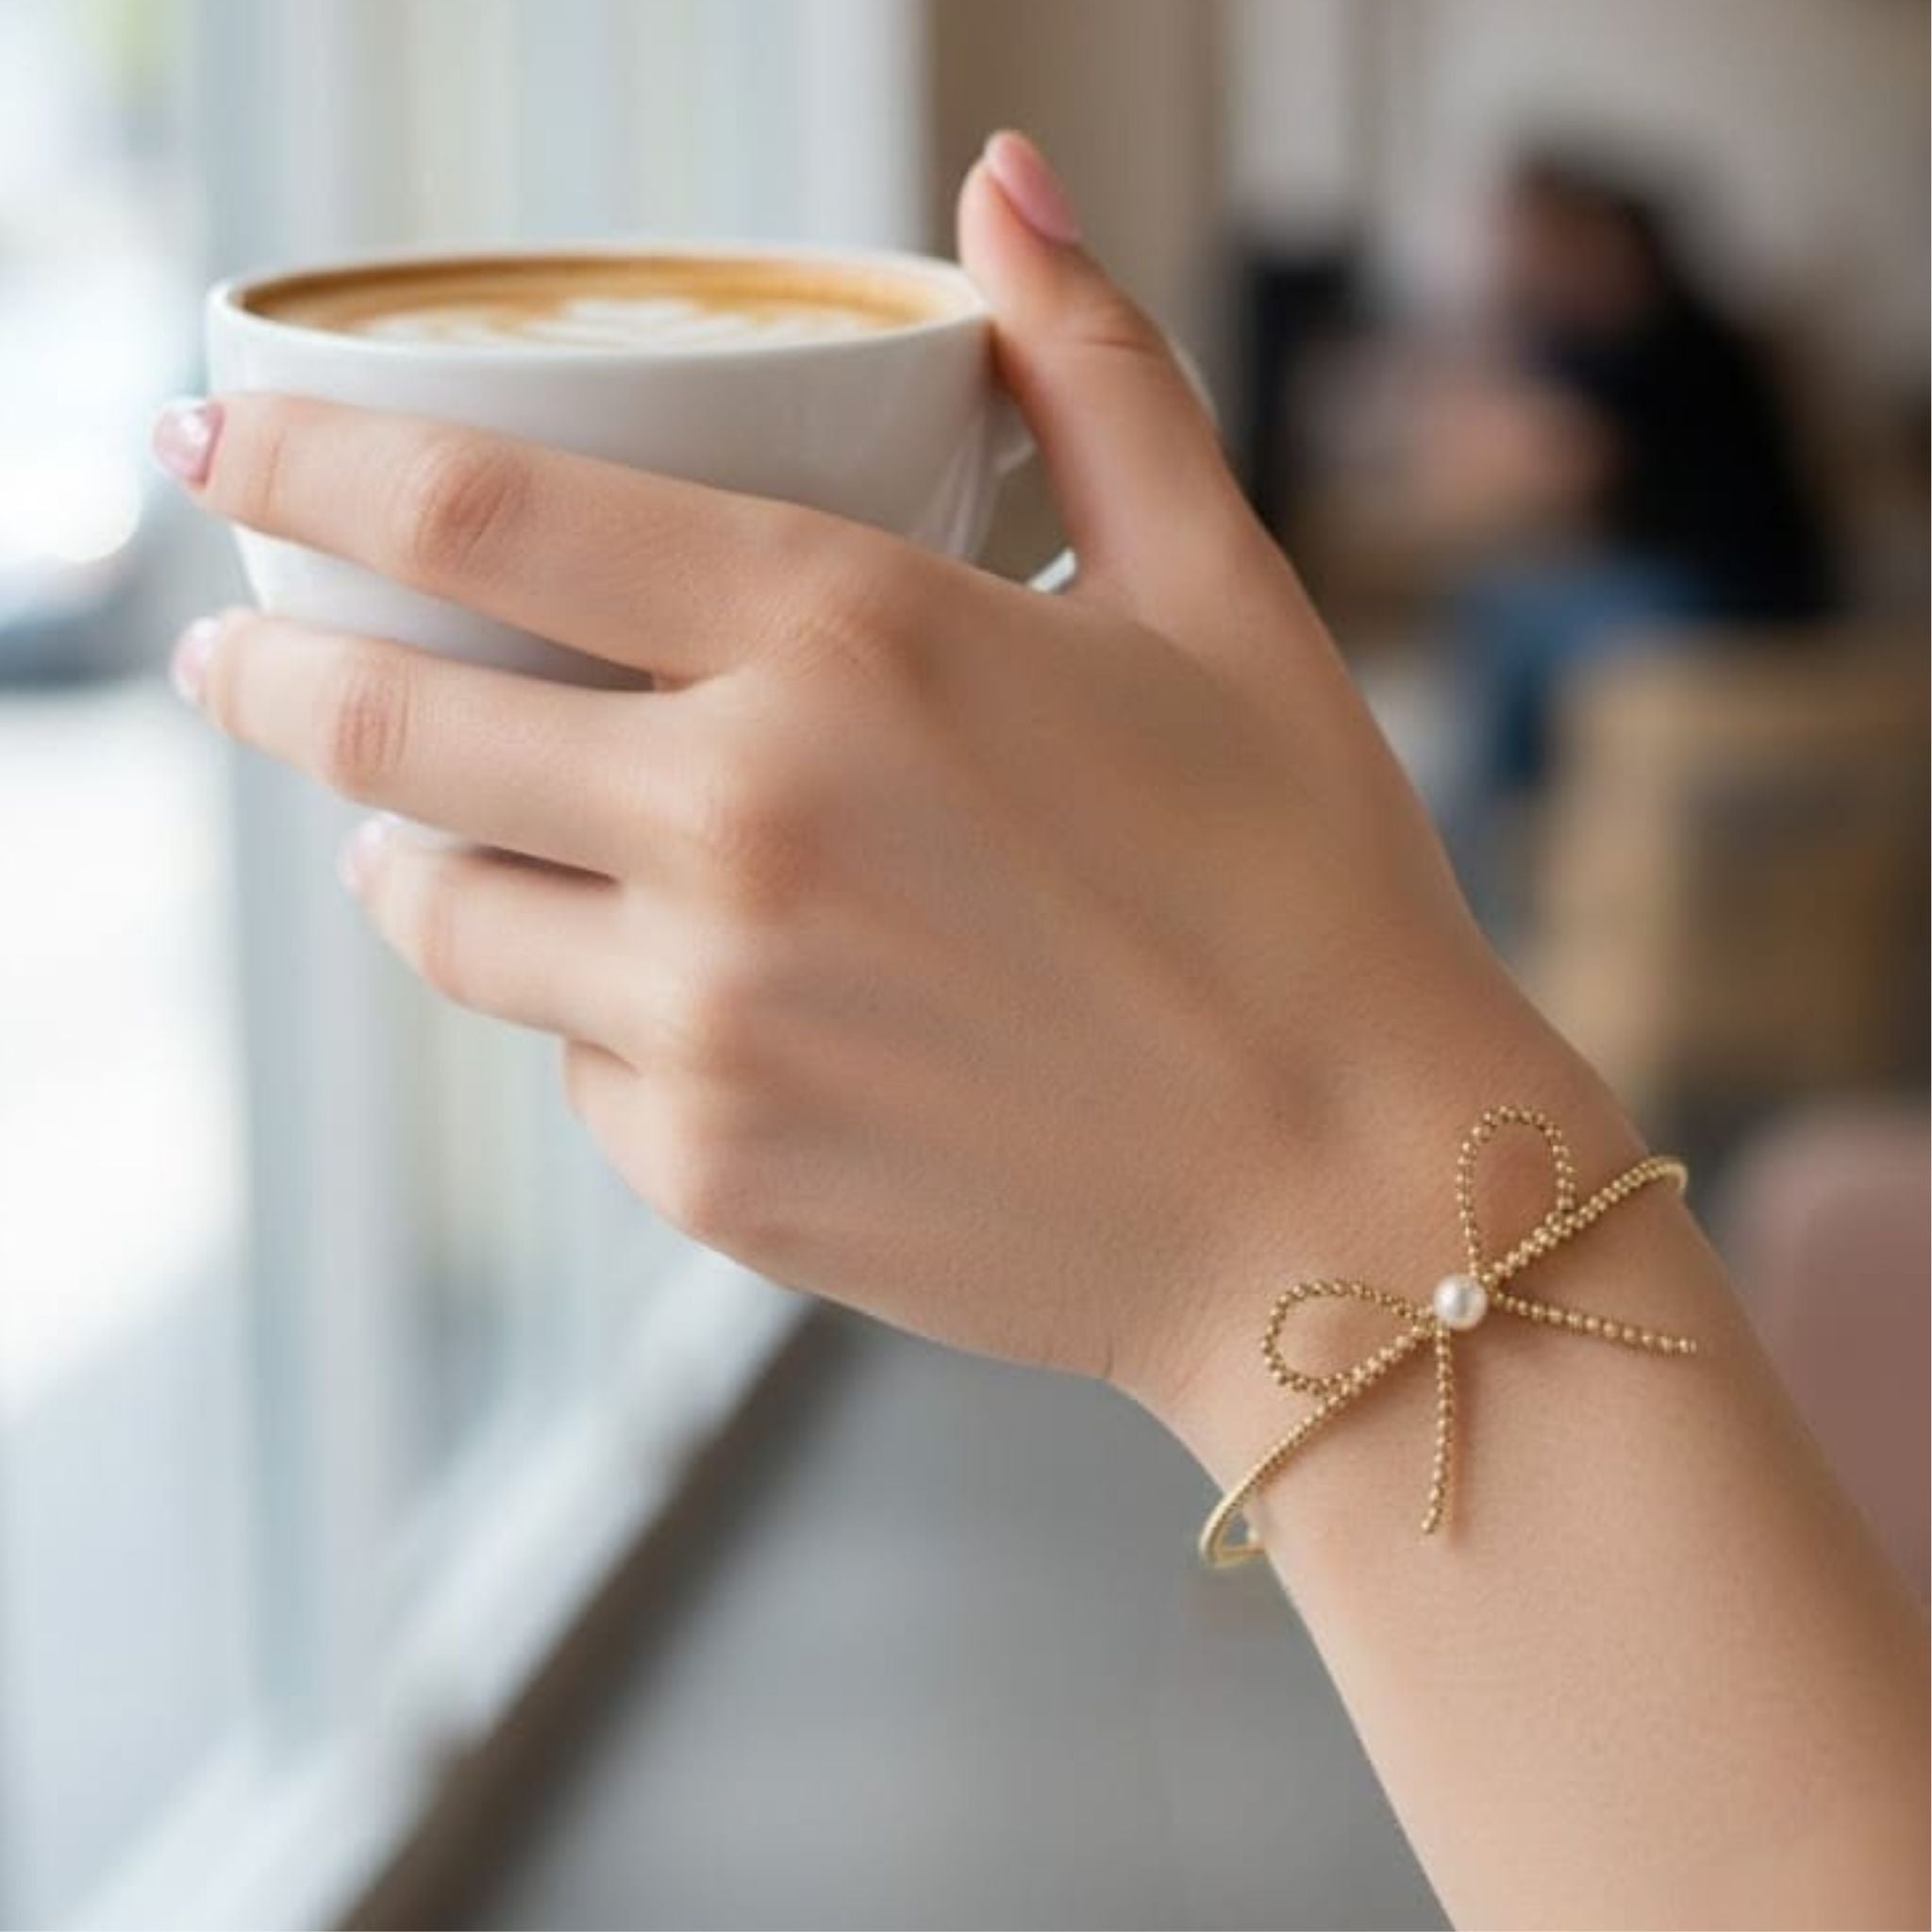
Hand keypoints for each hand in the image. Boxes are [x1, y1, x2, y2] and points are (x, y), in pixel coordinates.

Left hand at [162, 134, 1620, 1439]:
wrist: (1345, 1200)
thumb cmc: (1302, 897)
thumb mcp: (1222, 599)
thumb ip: (1091, 373)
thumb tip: (1005, 186)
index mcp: (852, 647)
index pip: (477, 517)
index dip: (308, 468)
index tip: (214, 453)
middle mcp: (743, 829)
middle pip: (388, 730)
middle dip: (268, 677)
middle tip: (229, 658)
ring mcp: (712, 1022)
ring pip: (445, 920)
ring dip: (404, 859)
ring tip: (430, 837)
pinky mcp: (717, 1175)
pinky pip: (578, 1070)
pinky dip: (591, 1016)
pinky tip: (687, 998)